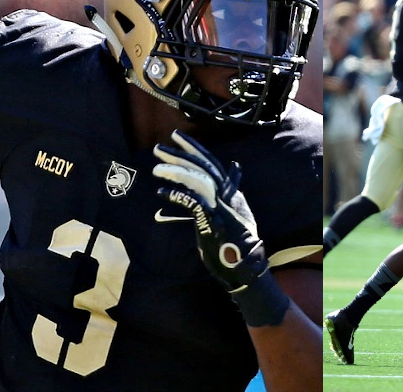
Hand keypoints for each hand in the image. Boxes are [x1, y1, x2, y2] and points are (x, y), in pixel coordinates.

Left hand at [153, 131, 288, 325]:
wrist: (246, 265)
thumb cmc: (236, 242)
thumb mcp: (233, 212)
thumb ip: (228, 193)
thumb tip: (233, 170)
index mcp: (230, 192)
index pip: (211, 163)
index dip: (194, 148)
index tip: (177, 137)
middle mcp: (228, 195)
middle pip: (204, 166)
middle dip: (181, 154)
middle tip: (159, 147)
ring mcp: (221, 206)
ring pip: (199, 179)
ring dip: (176, 173)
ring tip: (156, 169)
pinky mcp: (214, 220)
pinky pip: (193, 203)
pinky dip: (176, 197)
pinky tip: (161, 194)